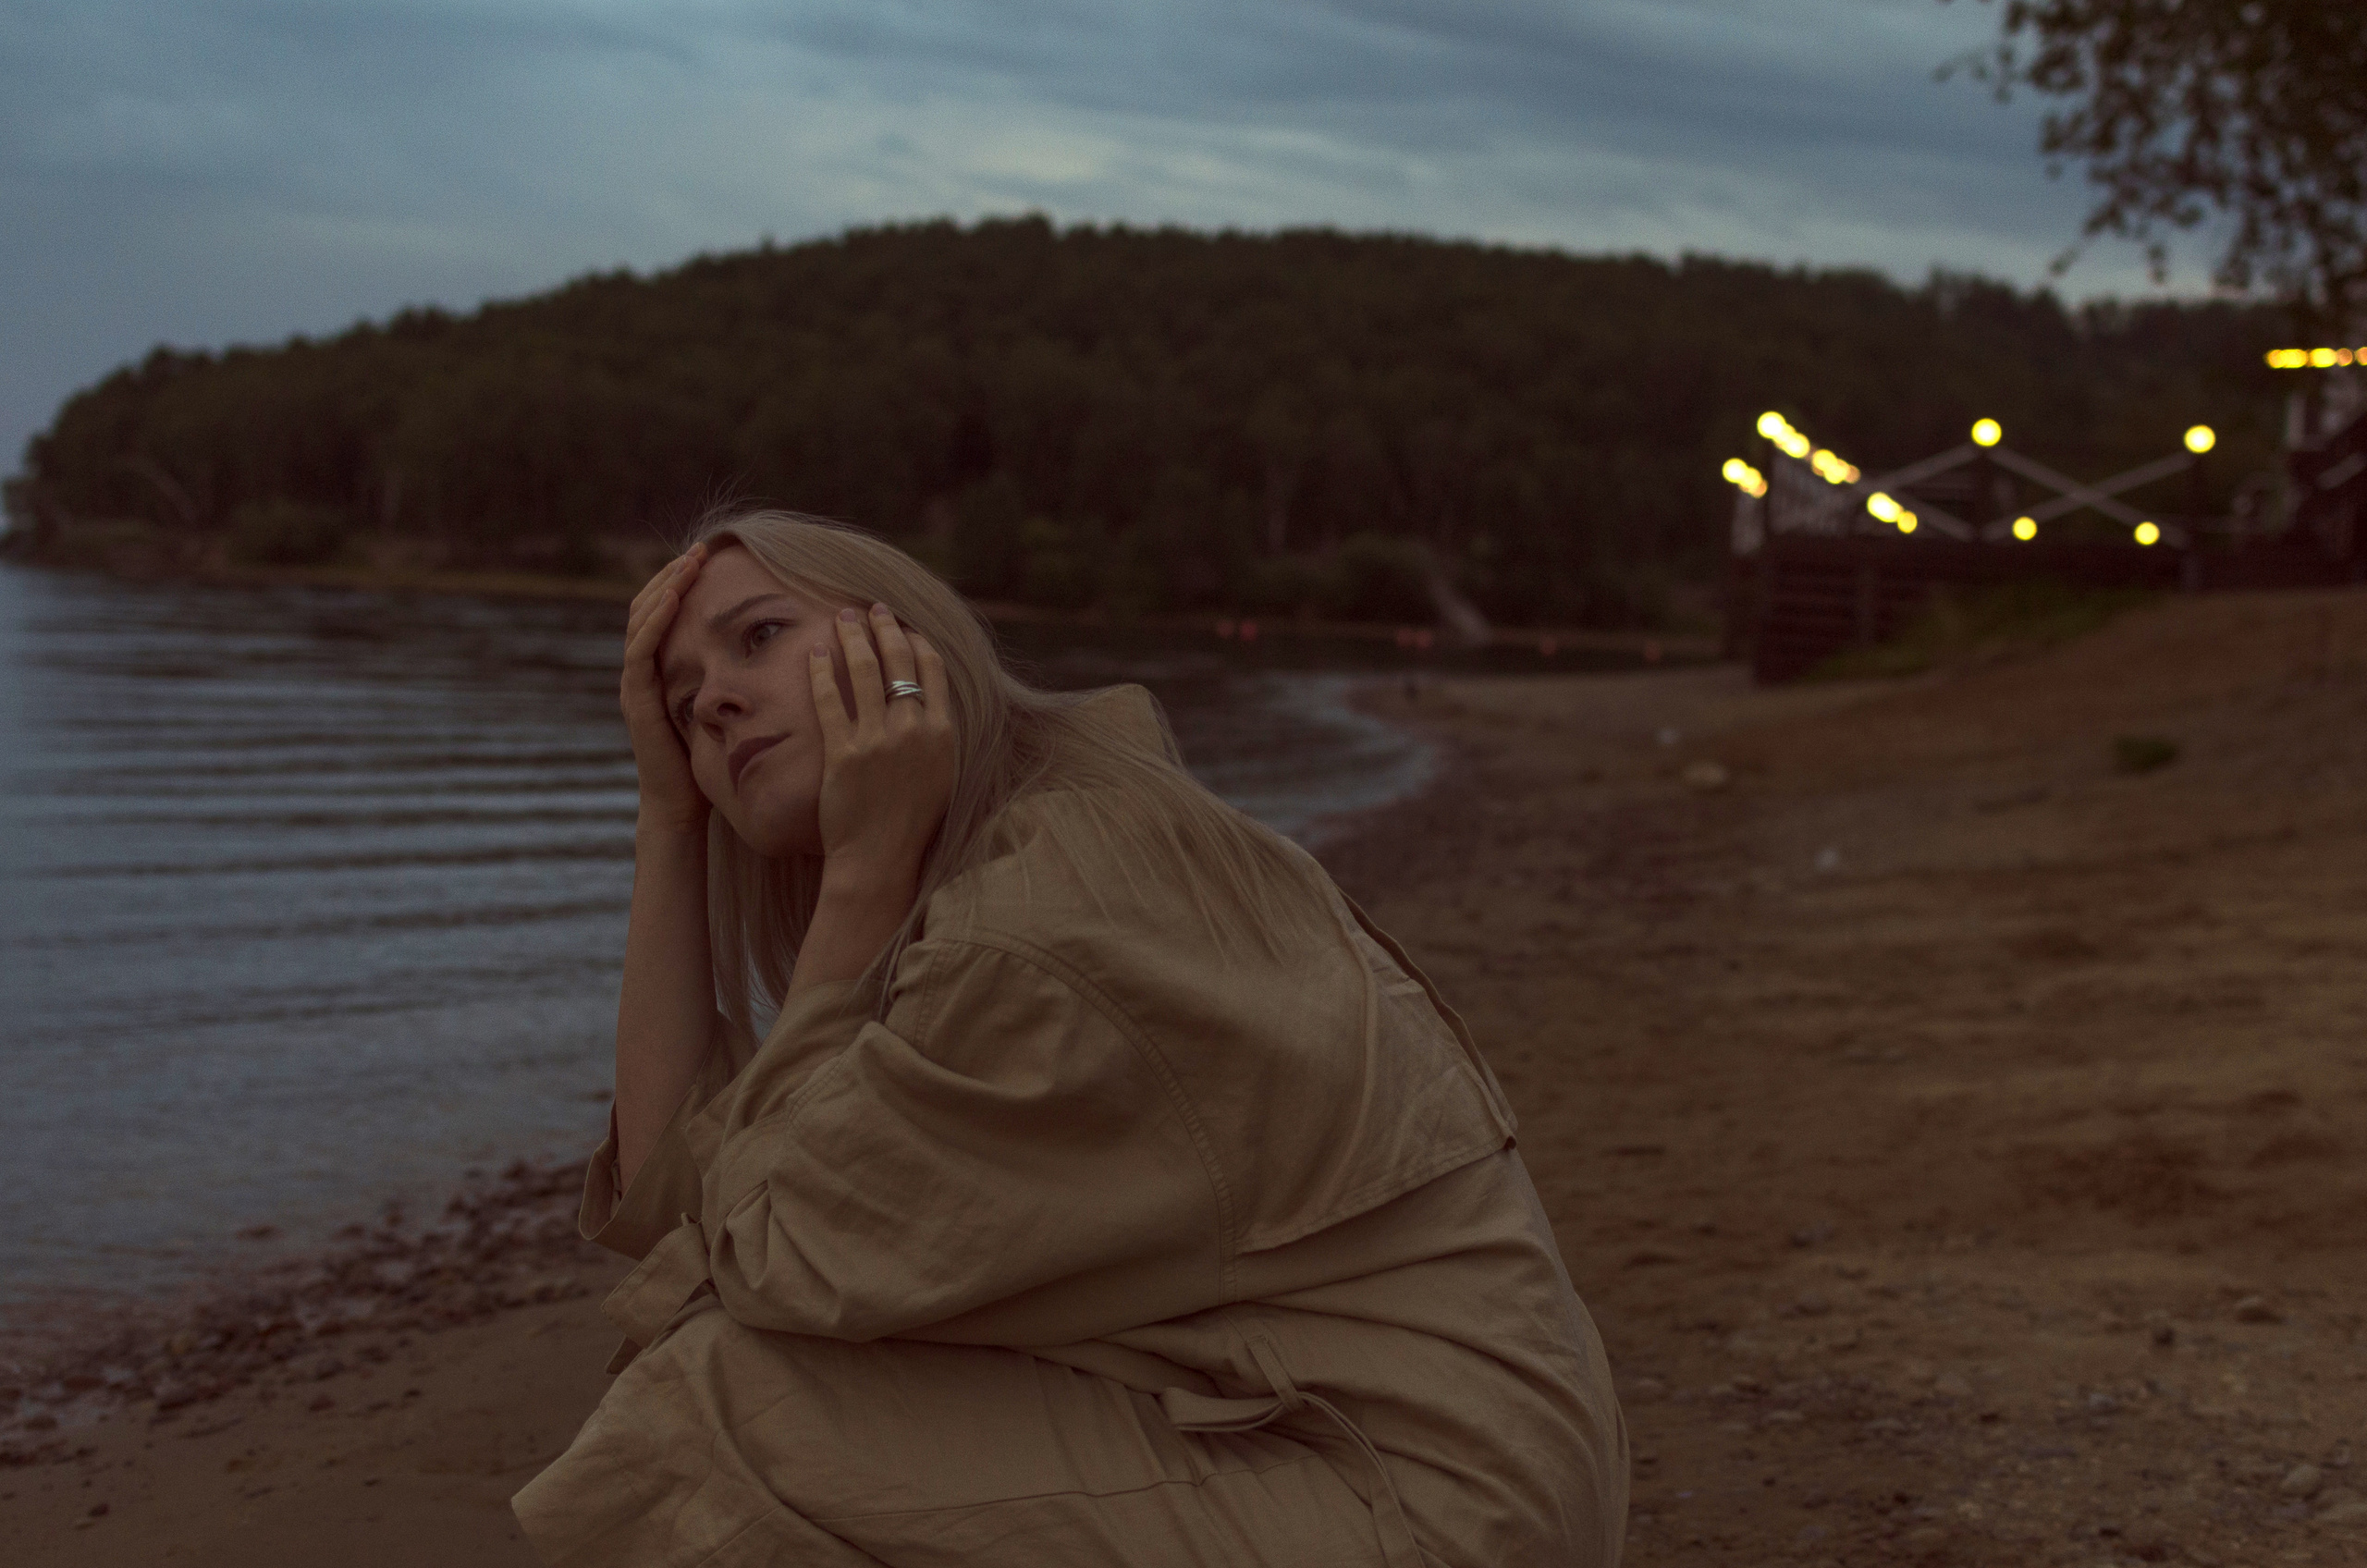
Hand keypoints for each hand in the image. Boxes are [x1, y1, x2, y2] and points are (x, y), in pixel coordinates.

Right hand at [621, 545, 708, 834]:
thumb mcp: (722, 708)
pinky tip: (672, 597)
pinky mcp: (636, 698)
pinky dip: (655, 619)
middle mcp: (642, 671)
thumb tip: (773, 653)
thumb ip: (732, 679)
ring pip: (641, 620)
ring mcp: (635, 683)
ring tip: (688, 562)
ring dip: (664, 586)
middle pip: (649, 606)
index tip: (709, 556)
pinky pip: (640, 649)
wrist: (681, 807)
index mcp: (661, 669)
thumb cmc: (707, 761)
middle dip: (673, 573)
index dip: (682, 582)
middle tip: (700, 548)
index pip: (665, 612)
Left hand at [809, 603, 956, 885]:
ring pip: (866, 672)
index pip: (932, 669)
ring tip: (842, 617)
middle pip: (900, 661)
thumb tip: (931, 705)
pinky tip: (815, 653)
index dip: (916, 640)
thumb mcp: (943, 775)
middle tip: (871, 608)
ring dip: (854, 637)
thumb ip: (937, 736)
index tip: (903, 625)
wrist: (881, 858)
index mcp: (943, 733)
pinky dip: (822, 672)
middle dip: (884, 627)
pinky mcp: (844, 753)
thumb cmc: (913, 822)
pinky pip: (830, 700)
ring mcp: (878, 741)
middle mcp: (914, 730)